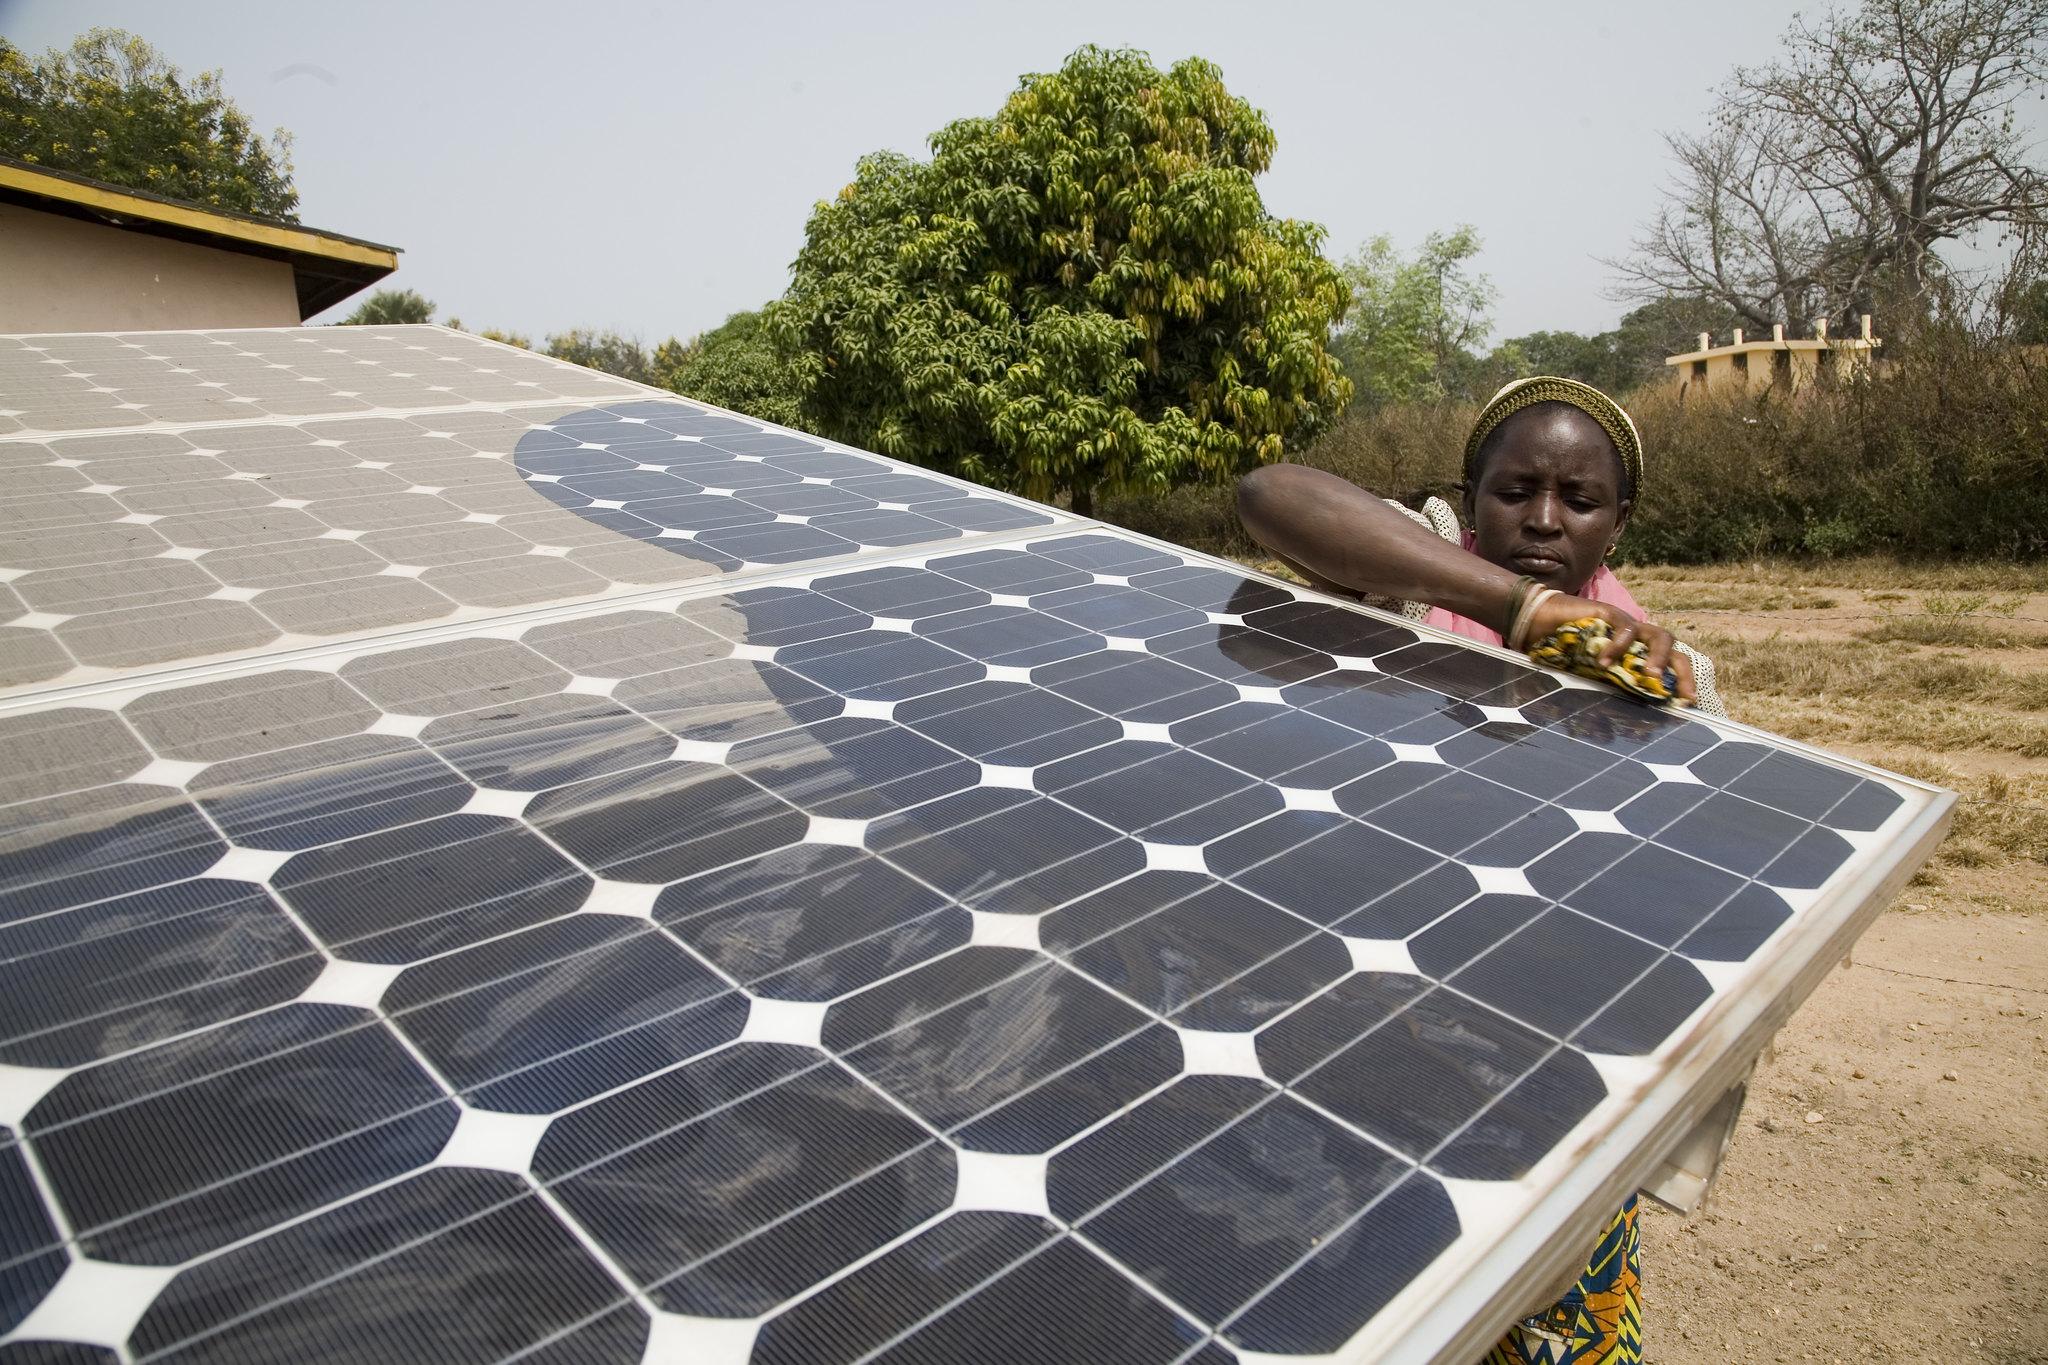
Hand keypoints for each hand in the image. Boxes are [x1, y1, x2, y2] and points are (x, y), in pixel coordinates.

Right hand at [1520, 592, 1697, 704]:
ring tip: (1651, 674)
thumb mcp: (1583, 681)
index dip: (1681, 685)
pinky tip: (1603, 663)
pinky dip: (1619, 645)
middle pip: (1676, 653)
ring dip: (1660, 656)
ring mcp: (1626, 627)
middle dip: (1683, 675)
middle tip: (1683, 696)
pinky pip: (1626, 628)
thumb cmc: (1561, 653)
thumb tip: (1604, 734)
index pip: (1669, 670)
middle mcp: (1637, 643)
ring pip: (1660, 636)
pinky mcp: (1611, 614)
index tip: (1686, 706)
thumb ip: (1597, 698)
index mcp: (1635, 659)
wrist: (1537, 622)